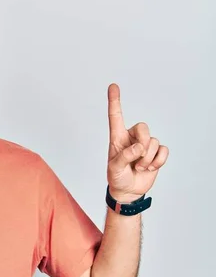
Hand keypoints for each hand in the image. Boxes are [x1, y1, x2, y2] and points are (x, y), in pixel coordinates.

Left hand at [106, 83, 168, 202]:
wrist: (128, 190)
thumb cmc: (116, 177)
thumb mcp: (114, 168)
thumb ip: (124, 156)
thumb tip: (139, 147)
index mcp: (117, 137)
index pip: (116, 116)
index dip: (115, 101)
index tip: (113, 86)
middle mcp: (132, 138)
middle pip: (143, 127)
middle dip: (142, 144)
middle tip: (137, 158)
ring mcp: (145, 145)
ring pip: (153, 141)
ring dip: (147, 158)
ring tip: (139, 167)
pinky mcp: (156, 153)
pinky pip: (163, 150)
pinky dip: (158, 161)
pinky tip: (150, 168)